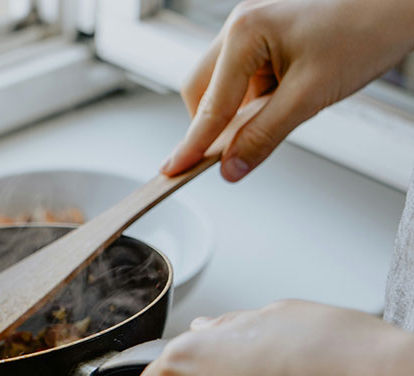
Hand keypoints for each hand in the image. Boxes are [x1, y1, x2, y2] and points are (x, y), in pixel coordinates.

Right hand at [161, 0, 413, 181]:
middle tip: (229, 152)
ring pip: (220, 84)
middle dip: (212, 124)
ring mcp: (251, 26)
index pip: (209, 105)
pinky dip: (253, 98)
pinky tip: (283, 100)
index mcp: (245, 32)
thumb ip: (264, 135)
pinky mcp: (266, 35)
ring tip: (279, 113)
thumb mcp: (311, 95)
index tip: (173, 170)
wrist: (401, 2)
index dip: (192, 144)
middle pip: (201, 90)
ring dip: (237, 111)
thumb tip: (231, 167)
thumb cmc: (366, 30)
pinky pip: (242, 76)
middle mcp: (240, 24)